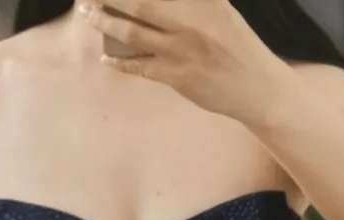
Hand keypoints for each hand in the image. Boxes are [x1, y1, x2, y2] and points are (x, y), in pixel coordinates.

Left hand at [79, 0, 289, 120]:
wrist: (256, 86)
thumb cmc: (238, 45)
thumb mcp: (220, 8)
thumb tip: (166, 0)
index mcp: (202, 1)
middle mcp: (189, 21)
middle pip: (139, 4)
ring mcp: (181, 51)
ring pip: (133, 33)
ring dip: (106, 22)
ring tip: (88, 13)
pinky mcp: (176, 77)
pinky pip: (140, 66)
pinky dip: (121, 61)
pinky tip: (106, 57)